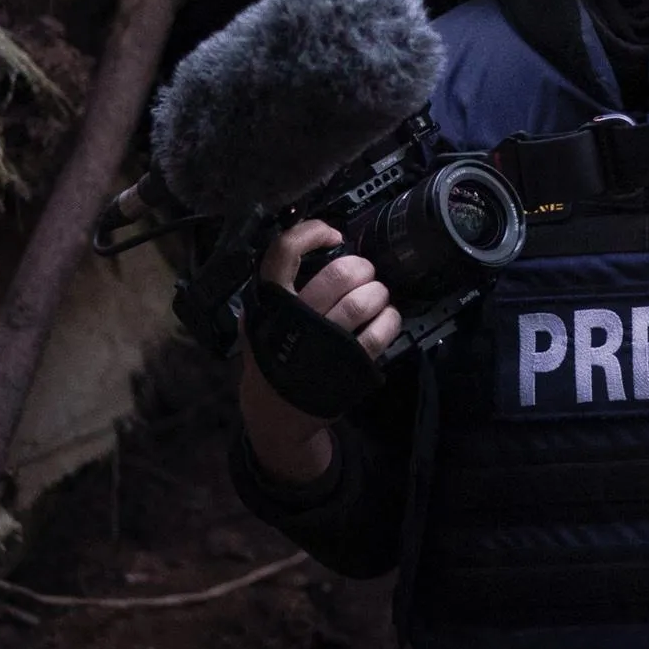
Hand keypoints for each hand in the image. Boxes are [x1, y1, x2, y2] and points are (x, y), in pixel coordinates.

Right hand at [236, 219, 399, 484]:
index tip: (333, 235)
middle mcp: (296, 320)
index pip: (283, 253)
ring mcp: (323, 344)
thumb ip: (274, 293)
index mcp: (271, 304)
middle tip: (365, 273)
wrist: (278, 414)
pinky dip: (390, 319)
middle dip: (361, 268)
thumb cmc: (273, 360)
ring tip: (378, 296)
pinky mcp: (348, 365)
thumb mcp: (258, 324)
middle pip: (339, 275)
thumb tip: (306, 250)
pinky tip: (388, 318)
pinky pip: (378, 333)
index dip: (311, 234)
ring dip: (378, 292)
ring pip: (362, 301)